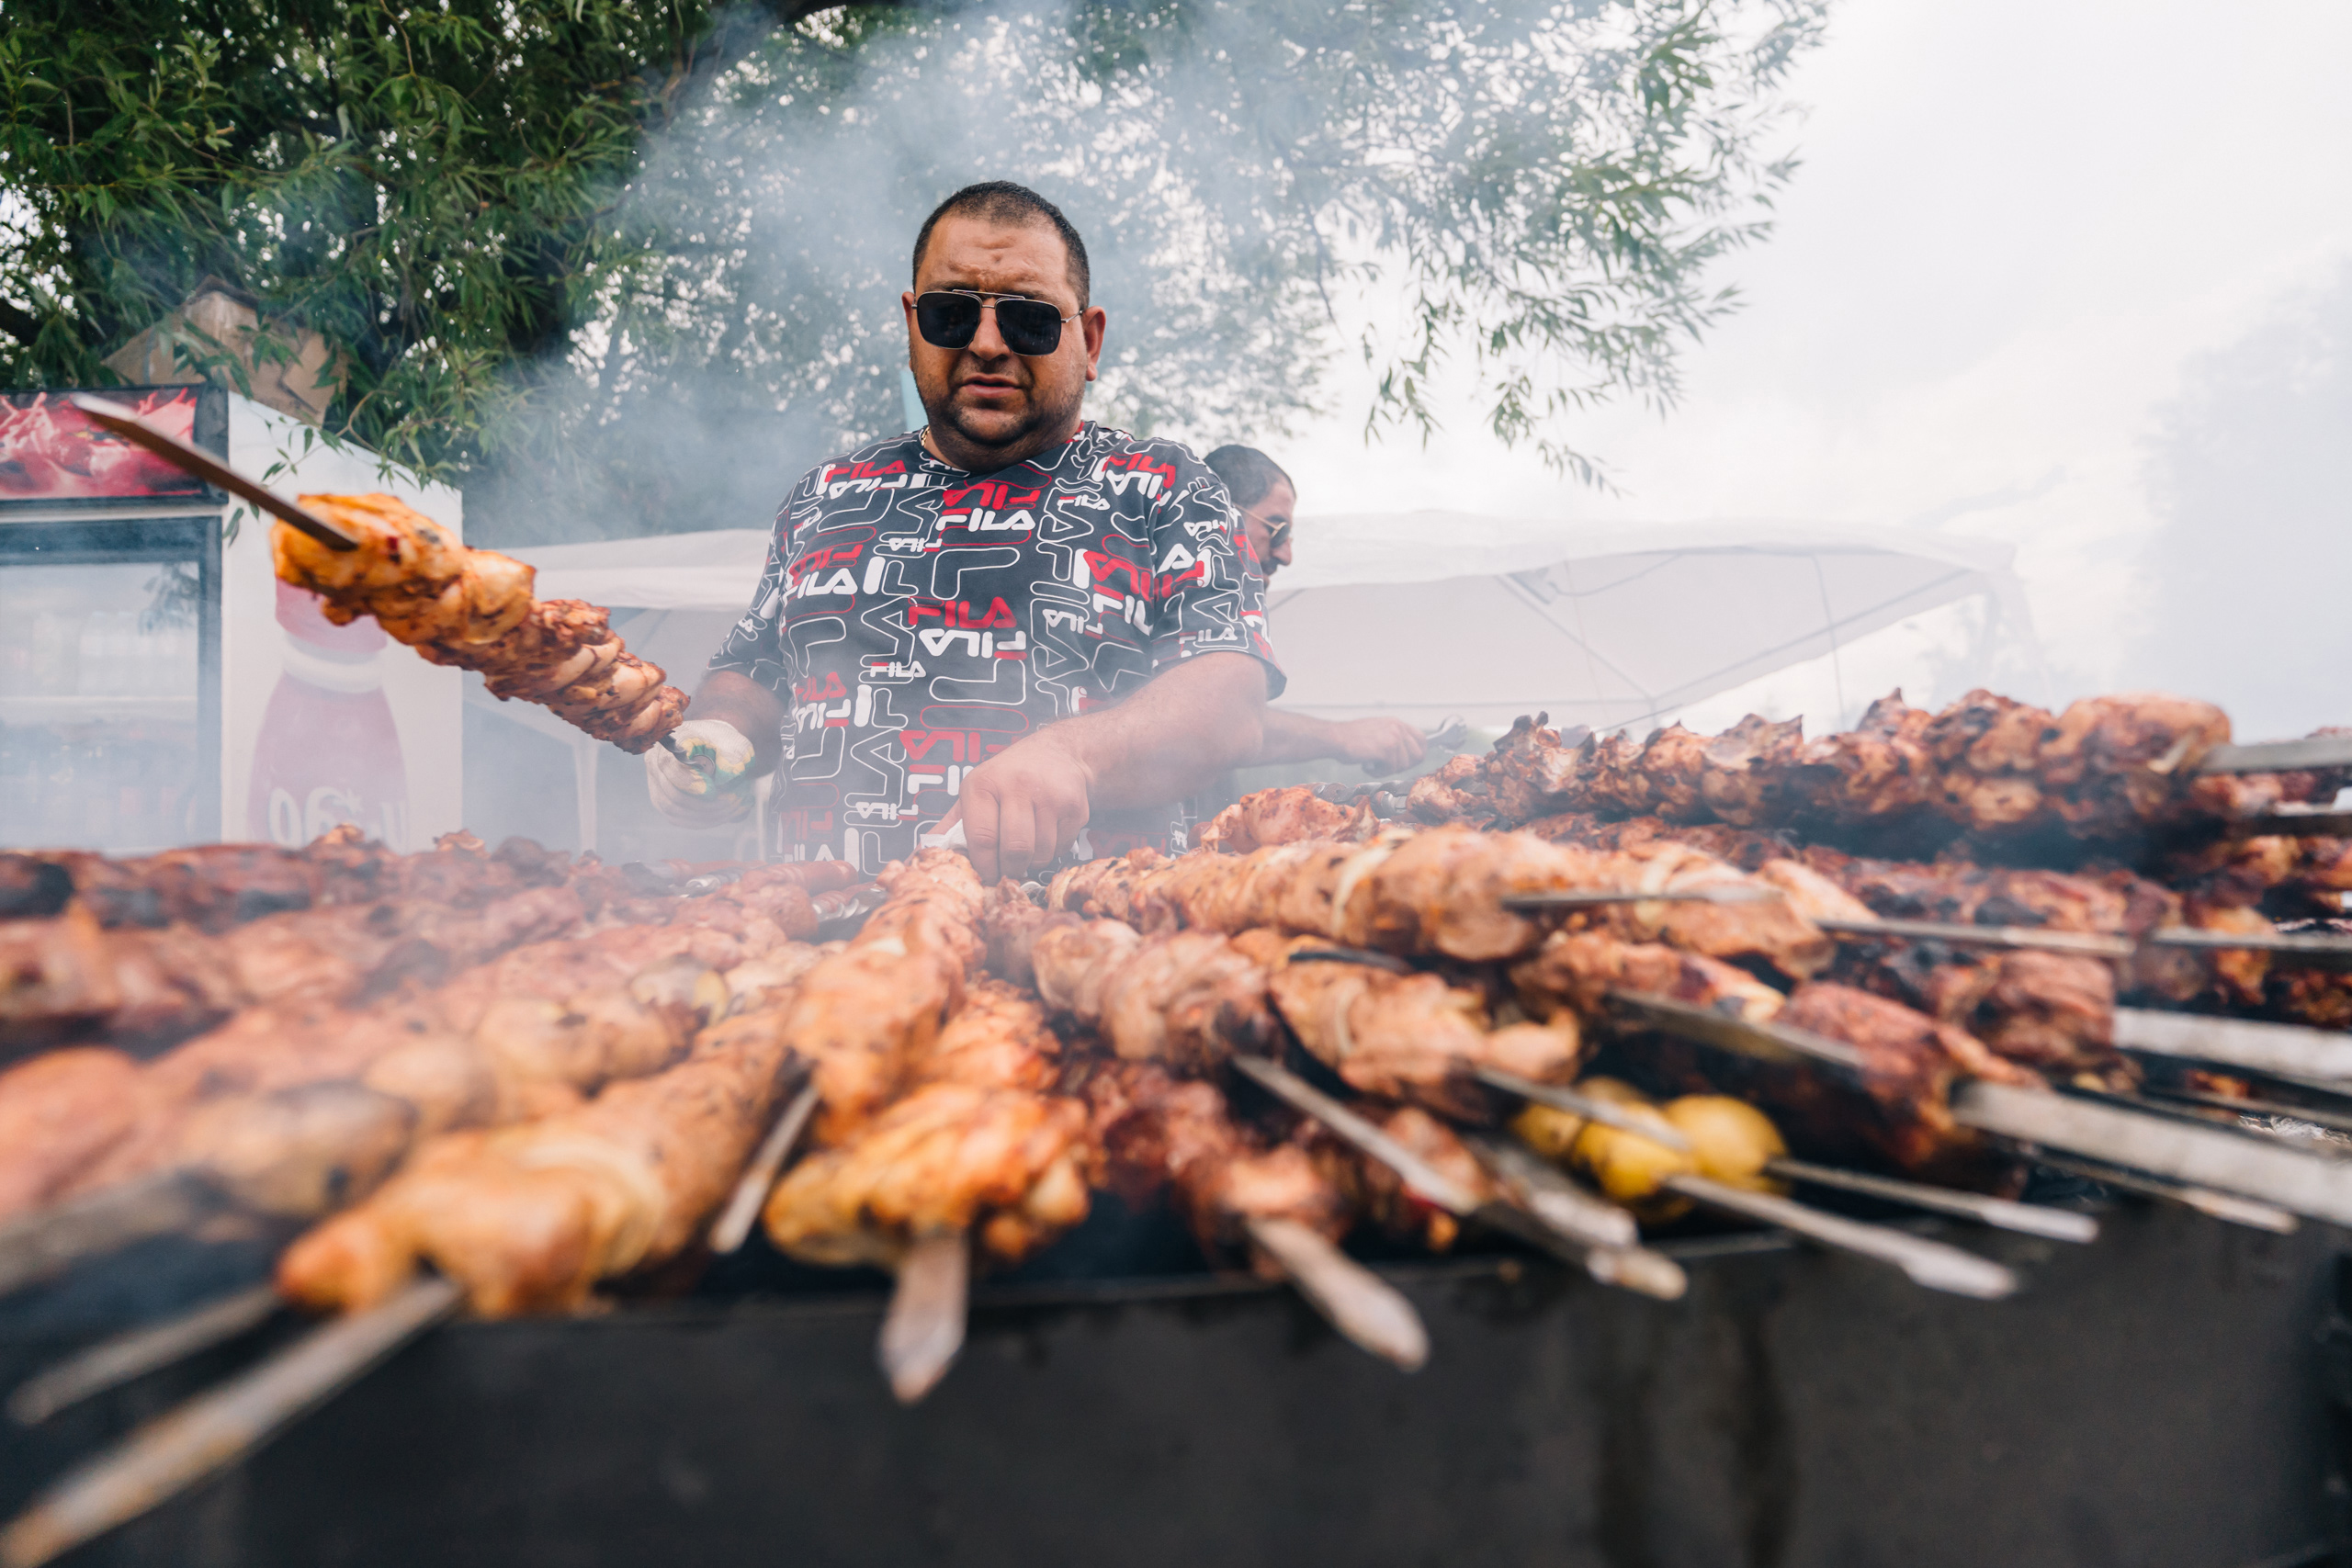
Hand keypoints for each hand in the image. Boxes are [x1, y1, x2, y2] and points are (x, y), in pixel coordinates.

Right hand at [646, 720, 756, 827]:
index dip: (691, 784)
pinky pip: (679, 819)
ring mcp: (657, 784)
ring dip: (708, 816)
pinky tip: (724, 814)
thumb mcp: (735, 742)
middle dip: (707, 805)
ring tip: (734, 807)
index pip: (671, 766)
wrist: (718, 748)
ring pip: (675, 812)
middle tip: (735, 802)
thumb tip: (729, 773)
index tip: (714, 793)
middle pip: (673, 795)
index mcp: (673, 741)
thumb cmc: (724, 743)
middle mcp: (657, 763)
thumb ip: (733, 755)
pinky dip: (703, 821)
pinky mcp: (663, 801)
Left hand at [940, 731, 1091, 882]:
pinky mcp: (1075, 806)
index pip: (981, 838)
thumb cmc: (1008, 778)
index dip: (983, 865)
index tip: (985, 873)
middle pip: (1014, 850)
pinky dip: (1052, 851)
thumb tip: (924, 854)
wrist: (1058, 753)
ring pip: (1040, 853)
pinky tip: (1046, 834)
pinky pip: (1061, 848)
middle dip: (1009, 869)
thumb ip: (952, 825)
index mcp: (983, 784)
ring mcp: (1049, 795)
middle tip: (1007, 870)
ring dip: (1032, 861)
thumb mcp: (975, 792)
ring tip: (1027, 848)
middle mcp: (1017, 785)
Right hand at [1336, 717, 1427, 773]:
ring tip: (1373, 764)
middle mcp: (1398, 728)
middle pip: (1417, 755)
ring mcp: (1393, 738)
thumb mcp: (1378, 730)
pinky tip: (1369, 766)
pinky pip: (1391, 769)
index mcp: (1397, 723)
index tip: (1407, 762)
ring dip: (1387, 770)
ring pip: (1403, 765)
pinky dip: (1379, 772)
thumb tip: (1405, 754)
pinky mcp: (1386, 749)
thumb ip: (1393, 738)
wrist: (1336, 737)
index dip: (1417, 754)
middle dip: (1403, 766)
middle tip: (1387, 766)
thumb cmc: (1351, 737)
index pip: (1422, 740)